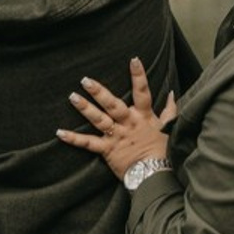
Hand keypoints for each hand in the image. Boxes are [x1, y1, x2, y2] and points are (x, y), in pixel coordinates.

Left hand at [57, 57, 176, 180]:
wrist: (153, 174)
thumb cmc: (162, 151)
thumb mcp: (168, 128)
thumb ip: (170, 110)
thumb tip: (173, 93)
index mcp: (143, 116)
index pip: (142, 92)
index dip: (138, 75)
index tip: (133, 59)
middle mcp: (128, 123)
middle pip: (112, 104)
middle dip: (99, 91)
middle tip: (85, 80)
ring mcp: (116, 136)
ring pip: (99, 119)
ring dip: (85, 108)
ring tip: (73, 96)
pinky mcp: (107, 150)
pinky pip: (88, 143)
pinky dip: (74, 138)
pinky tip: (60, 132)